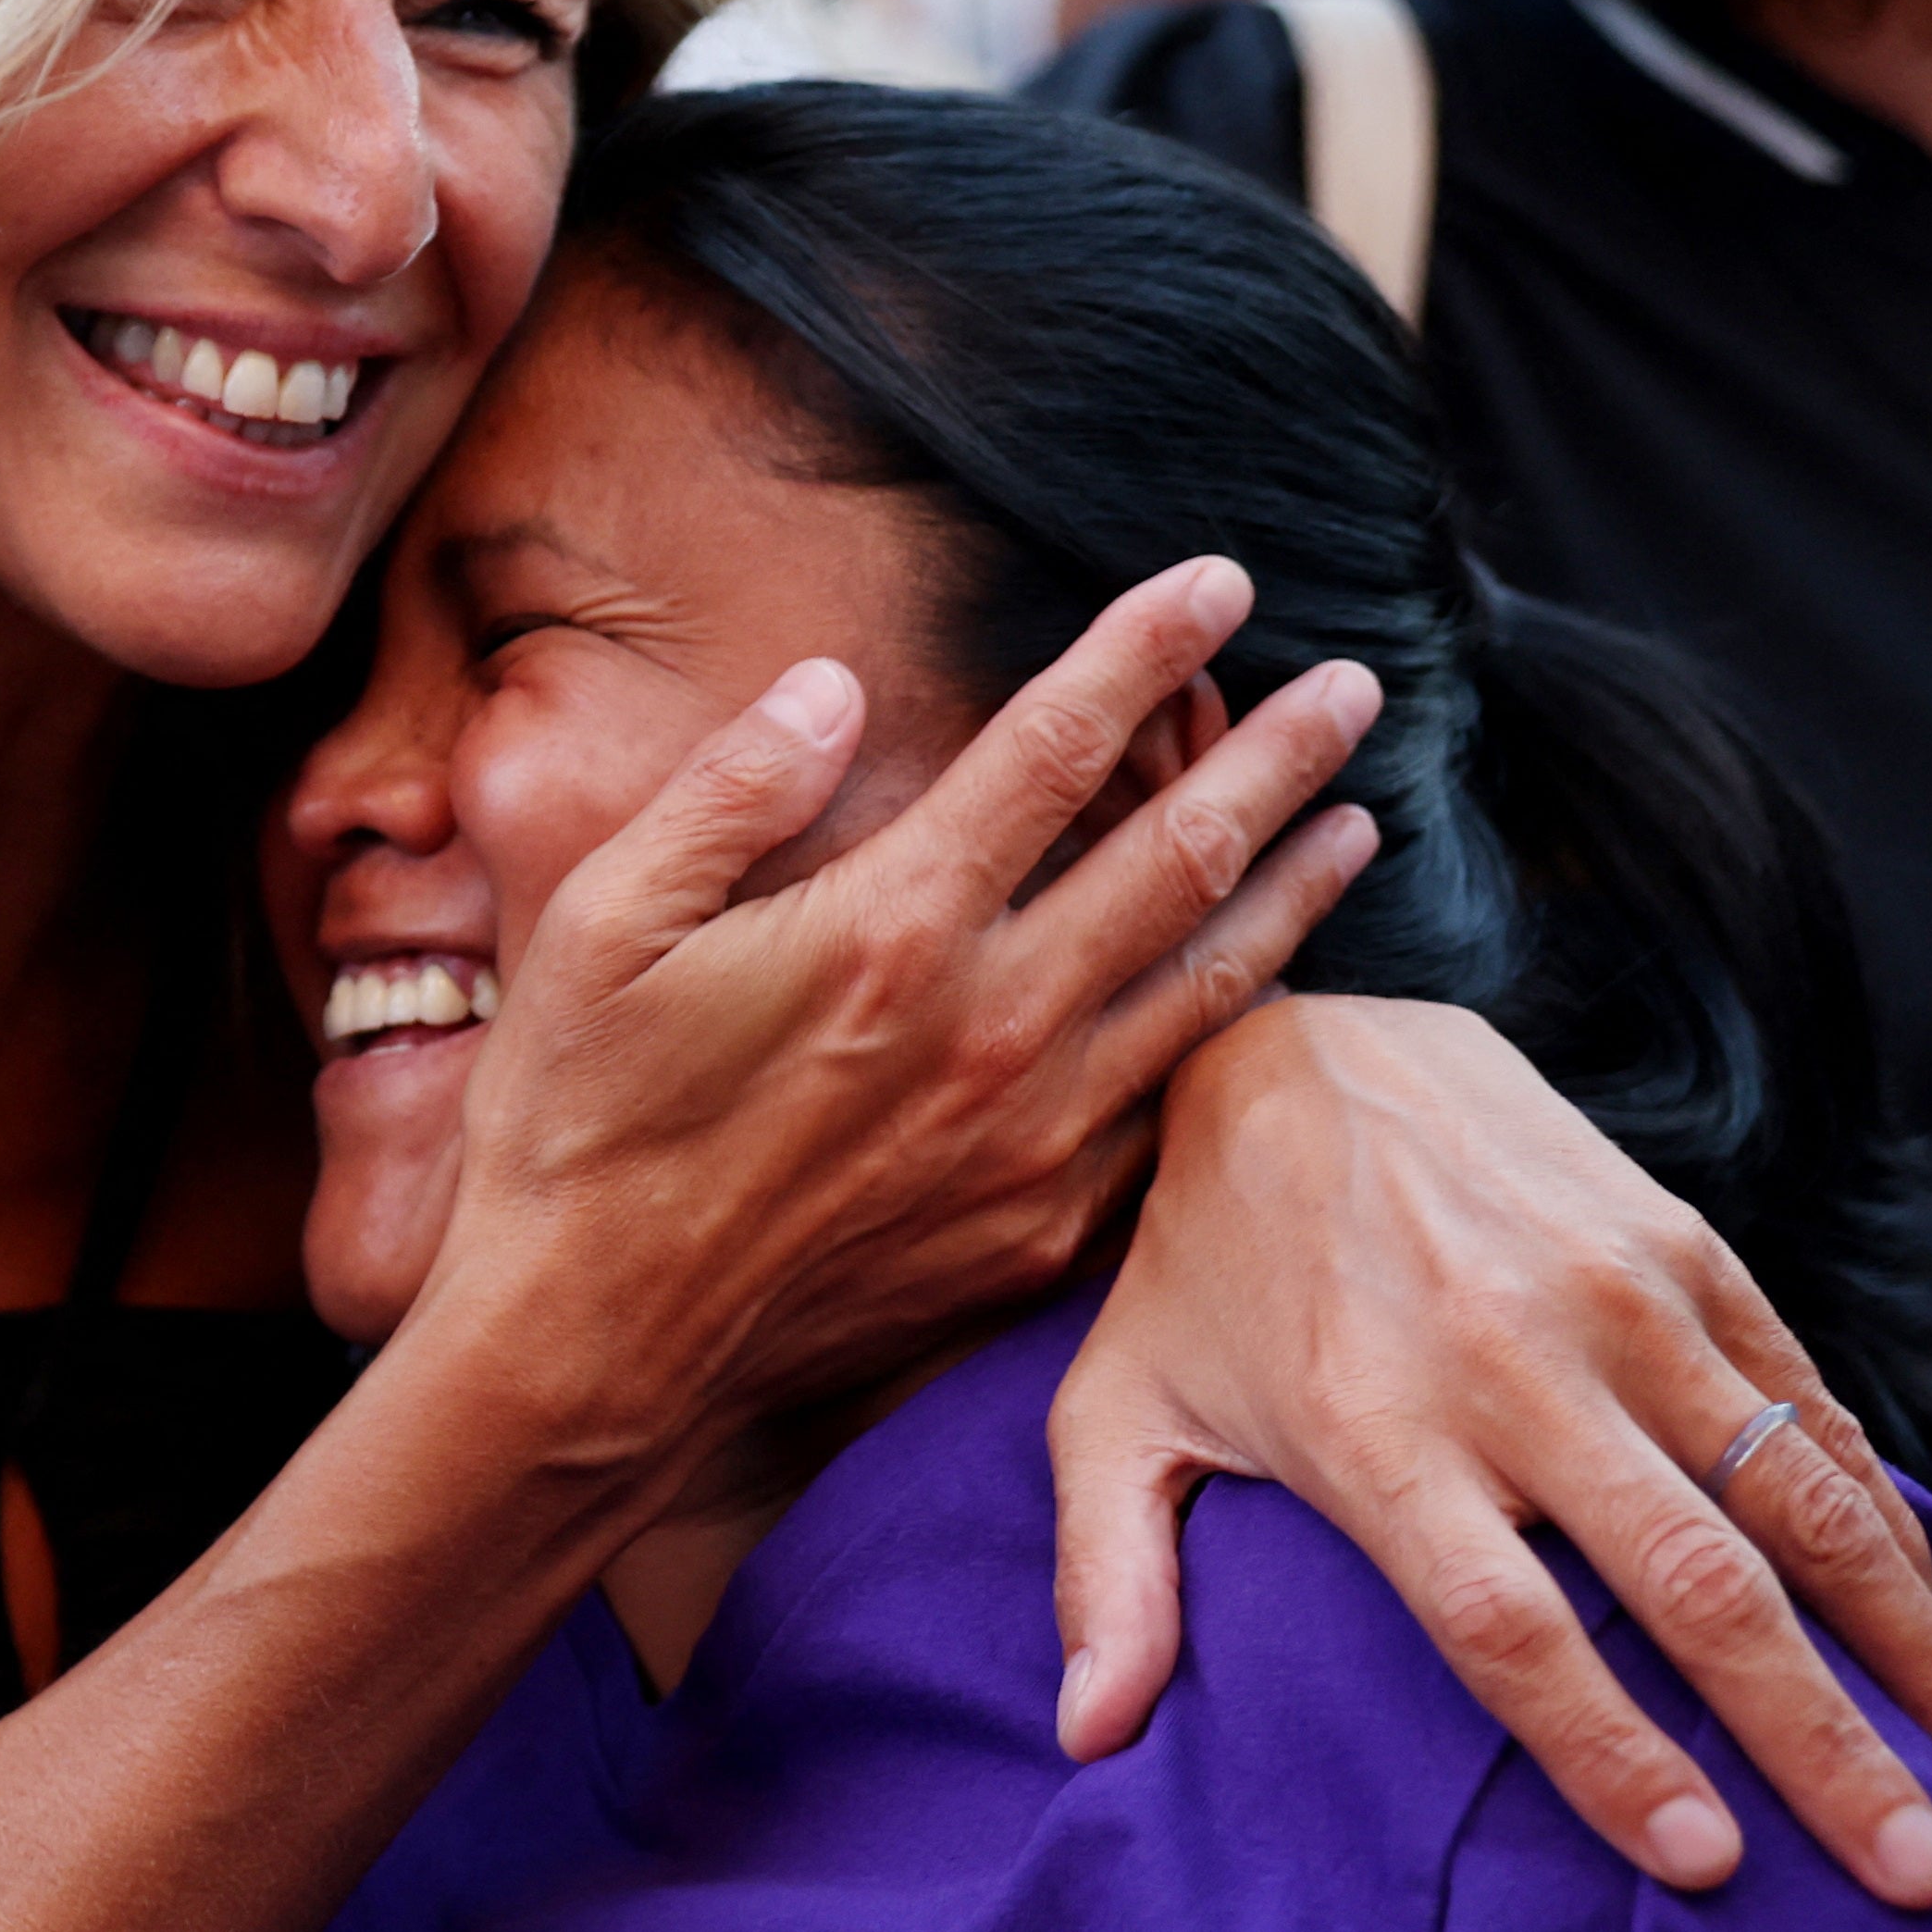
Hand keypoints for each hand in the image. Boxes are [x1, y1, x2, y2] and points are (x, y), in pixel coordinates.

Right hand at [429, 556, 1380, 1479]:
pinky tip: (1256, 1004)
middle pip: (1179, 858)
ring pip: (1208, 989)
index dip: (1143, 649)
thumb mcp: (601, 924)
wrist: (592, 1351)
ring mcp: (1031, 1139)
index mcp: (889, 929)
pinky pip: (1166, 1111)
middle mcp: (991, 1027)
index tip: (1219, 581)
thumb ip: (730, 790)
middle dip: (1279, 758)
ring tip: (1358, 827)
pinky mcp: (1037, 1229)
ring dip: (1295, 895)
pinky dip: (1229, 1035)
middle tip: (1354, 690)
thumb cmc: (573, 1125)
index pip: (1055, 749)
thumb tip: (835, 686)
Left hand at [1051, 994, 1931, 1908]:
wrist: (1283, 1045)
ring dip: (1917, 1647)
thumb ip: (1107, 1569)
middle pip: (1695, 1589)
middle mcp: (1507, 1367)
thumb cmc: (1196, 1259)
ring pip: (1797, 1501)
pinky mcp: (1679, 1246)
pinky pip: (1805, 1403)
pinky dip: (1884, 1517)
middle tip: (1920, 1873)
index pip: (1512, 1627)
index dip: (1610, 1749)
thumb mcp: (1116, 1401)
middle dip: (1825, 1744)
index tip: (1705, 1863)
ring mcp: (1611, 1299)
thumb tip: (1086, 1733)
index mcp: (1374, 1429)